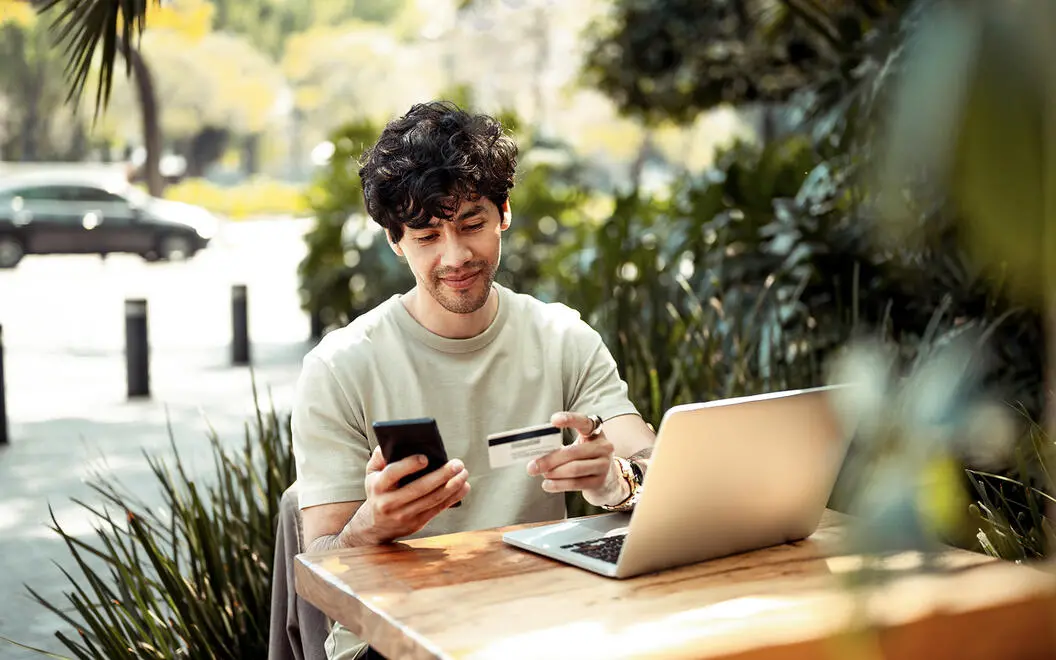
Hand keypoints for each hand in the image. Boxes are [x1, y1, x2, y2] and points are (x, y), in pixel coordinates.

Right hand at [343, 447, 469, 544]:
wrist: (375, 525)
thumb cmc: (378, 491)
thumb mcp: (372, 473)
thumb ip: (379, 457)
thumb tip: (391, 442)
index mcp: (378, 486)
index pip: (392, 474)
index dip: (409, 465)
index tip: (426, 457)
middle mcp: (389, 503)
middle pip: (419, 488)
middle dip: (441, 475)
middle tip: (457, 464)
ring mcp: (403, 515)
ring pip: (432, 500)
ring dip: (452, 486)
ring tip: (463, 473)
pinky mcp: (416, 523)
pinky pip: (437, 509)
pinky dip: (453, 498)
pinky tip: (463, 487)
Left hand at [526, 411, 628, 507]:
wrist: (608, 481)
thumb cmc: (586, 459)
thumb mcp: (579, 447)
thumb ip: (561, 446)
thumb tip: (537, 453)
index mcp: (596, 433)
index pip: (584, 422)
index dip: (570, 419)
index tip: (553, 420)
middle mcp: (603, 447)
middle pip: (573, 451)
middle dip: (550, 459)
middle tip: (533, 466)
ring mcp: (603, 465)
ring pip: (574, 468)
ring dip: (554, 472)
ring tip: (541, 474)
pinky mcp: (599, 482)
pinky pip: (576, 483)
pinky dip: (558, 485)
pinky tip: (547, 485)